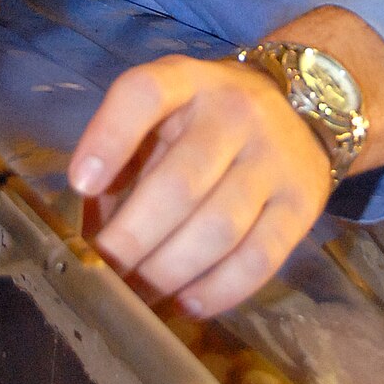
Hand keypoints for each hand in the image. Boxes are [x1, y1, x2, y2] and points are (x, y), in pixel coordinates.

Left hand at [67, 55, 332, 315]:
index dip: (109, 138)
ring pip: (218, 228)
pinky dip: (217, 290)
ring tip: (139, 296)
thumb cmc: (206, 119)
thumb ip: (123, 161)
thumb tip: (92, 235)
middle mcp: (235, 112)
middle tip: (105, 272)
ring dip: (169, 272)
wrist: (303, 105)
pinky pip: (259, 257)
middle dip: (132, 240)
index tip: (81, 185)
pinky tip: (185, 303)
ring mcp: (274, 158)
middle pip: (178, 184)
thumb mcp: (163, 116)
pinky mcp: (303, 202)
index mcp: (186, 81)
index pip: (145, 95)